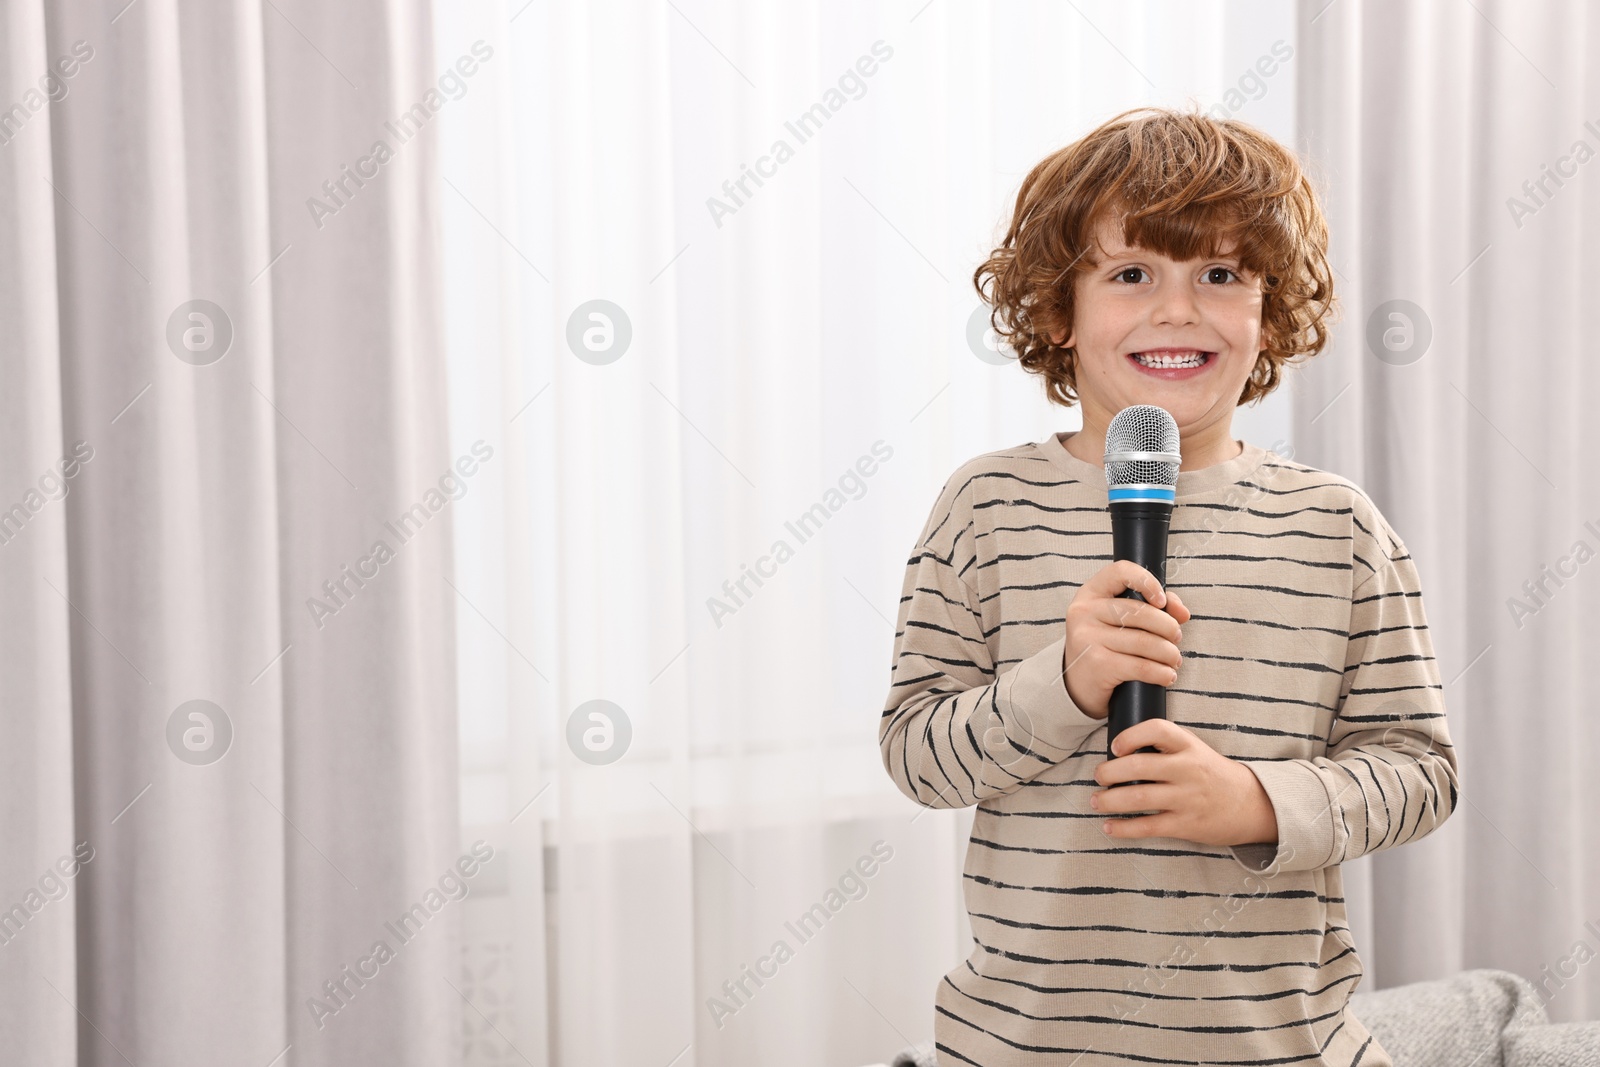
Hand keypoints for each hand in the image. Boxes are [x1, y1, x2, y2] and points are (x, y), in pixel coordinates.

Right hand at [1062, 560, 1190, 719]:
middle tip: (1176, 638)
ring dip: (1169, 653)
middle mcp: (1085, 612)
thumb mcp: (1119, 620)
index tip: (1162, 601)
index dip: (1147, 582)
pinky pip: (1141, 666)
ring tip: (1174, 659)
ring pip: (1145, 641)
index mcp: (1091, 593)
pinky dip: (1162, 673)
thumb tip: (1182, 613)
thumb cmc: (1105, 646)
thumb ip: (1152, 607)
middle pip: (1140, 611)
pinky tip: (1167, 675)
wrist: (1077, 684)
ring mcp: (1088, 638)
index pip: (1120, 571)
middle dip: (1169, 627)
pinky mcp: (1098, 664)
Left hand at [1089, 718, 1277, 847]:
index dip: (1131, 735)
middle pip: (1139, 766)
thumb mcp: (1195, 749)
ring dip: (1109, 800)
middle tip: (1098, 776)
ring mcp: (1186, 798)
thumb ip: (1165, 745)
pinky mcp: (1185, 825)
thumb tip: (1120, 748)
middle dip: (1109, 772)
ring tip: (1096, 801)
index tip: (1114, 746)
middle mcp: (1188, 769)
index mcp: (1189, 746)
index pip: (1158, 729)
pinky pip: (1148, 826)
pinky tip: (1109, 827)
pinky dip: (1124, 828)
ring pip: (1139, 798)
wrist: (1251, 804)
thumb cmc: (1212, 773)